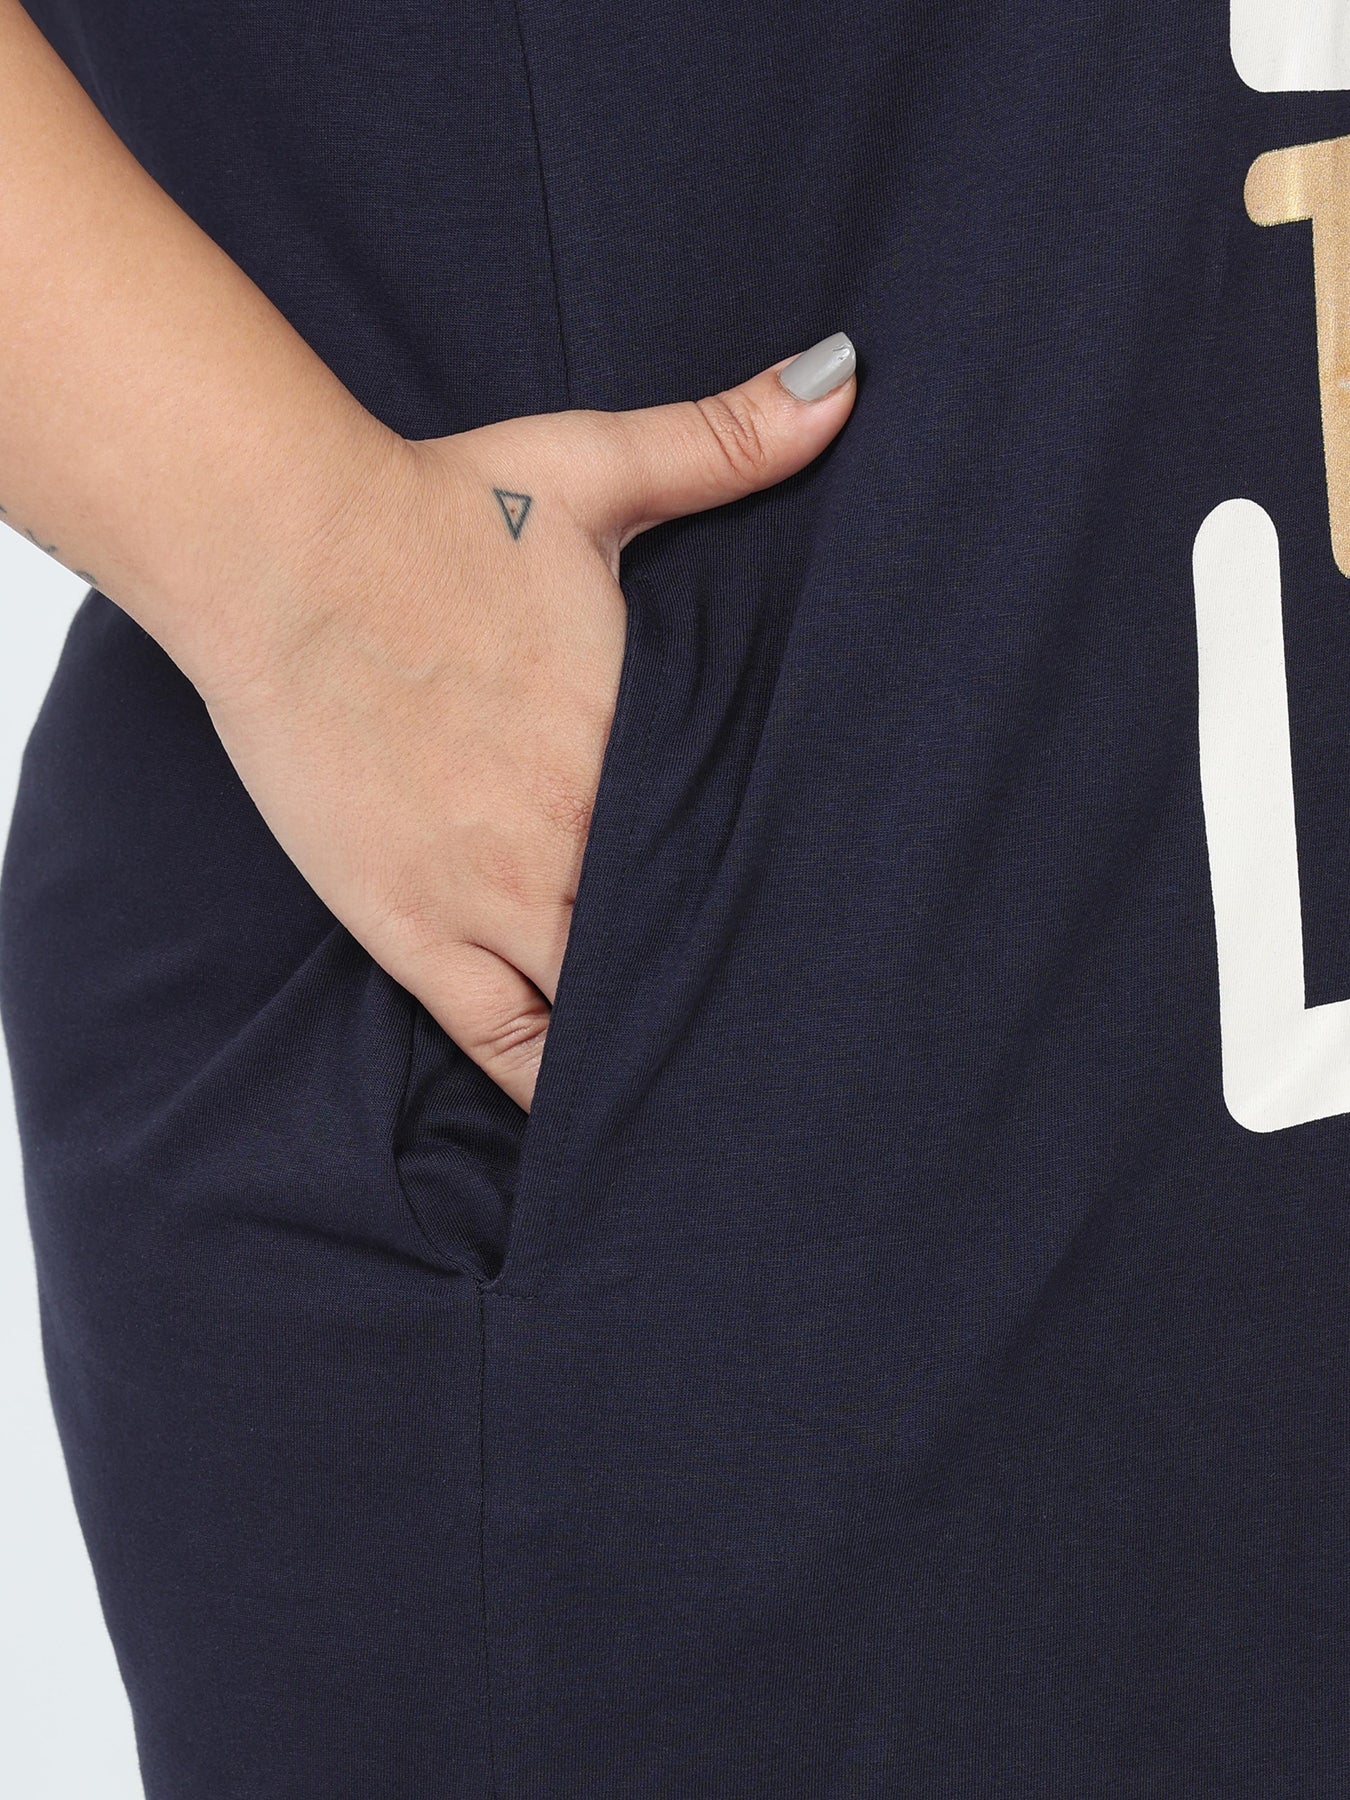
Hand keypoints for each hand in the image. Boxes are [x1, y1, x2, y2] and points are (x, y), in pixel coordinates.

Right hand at [196, 335, 856, 1107]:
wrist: (283, 550)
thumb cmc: (438, 512)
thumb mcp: (594, 469)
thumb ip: (727, 441)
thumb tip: (842, 379)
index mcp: (636, 746)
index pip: (746, 859)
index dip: (798, 903)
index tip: (842, 932)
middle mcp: (577, 841)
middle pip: (688, 952)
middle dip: (738, 986)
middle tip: (800, 1033)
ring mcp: (491, 898)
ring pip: (606, 1019)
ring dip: (657, 1044)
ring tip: (714, 1084)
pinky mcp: (411, 931)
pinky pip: (500, 1046)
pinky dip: (554, 1089)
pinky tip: (598, 1119)